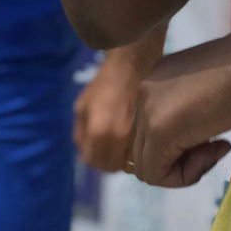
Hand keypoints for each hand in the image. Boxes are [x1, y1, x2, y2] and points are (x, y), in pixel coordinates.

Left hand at [73, 54, 140, 172]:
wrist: (133, 63)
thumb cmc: (104, 82)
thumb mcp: (81, 106)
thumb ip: (80, 133)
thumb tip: (84, 151)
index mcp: (98, 132)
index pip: (92, 161)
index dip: (91, 156)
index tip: (94, 148)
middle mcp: (118, 138)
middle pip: (110, 166)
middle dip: (106, 159)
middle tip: (108, 147)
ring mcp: (136, 135)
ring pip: (127, 162)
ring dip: (122, 157)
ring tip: (121, 145)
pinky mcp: (150, 130)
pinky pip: (140, 151)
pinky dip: (135, 151)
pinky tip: (134, 140)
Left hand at [130, 31, 230, 187]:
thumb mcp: (210, 90)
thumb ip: (191, 108)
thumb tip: (186, 137)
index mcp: (158, 78)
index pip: (152, 128)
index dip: (182, 143)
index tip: (214, 134)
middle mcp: (145, 90)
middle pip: (144, 148)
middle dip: (179, 158)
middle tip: (216, 145)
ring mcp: (148, 110)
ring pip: (146, 165)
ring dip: (183, 168)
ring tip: (216, 147)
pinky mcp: (159, 131)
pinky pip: (155, 174)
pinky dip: (185, 175)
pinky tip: (215, 149)